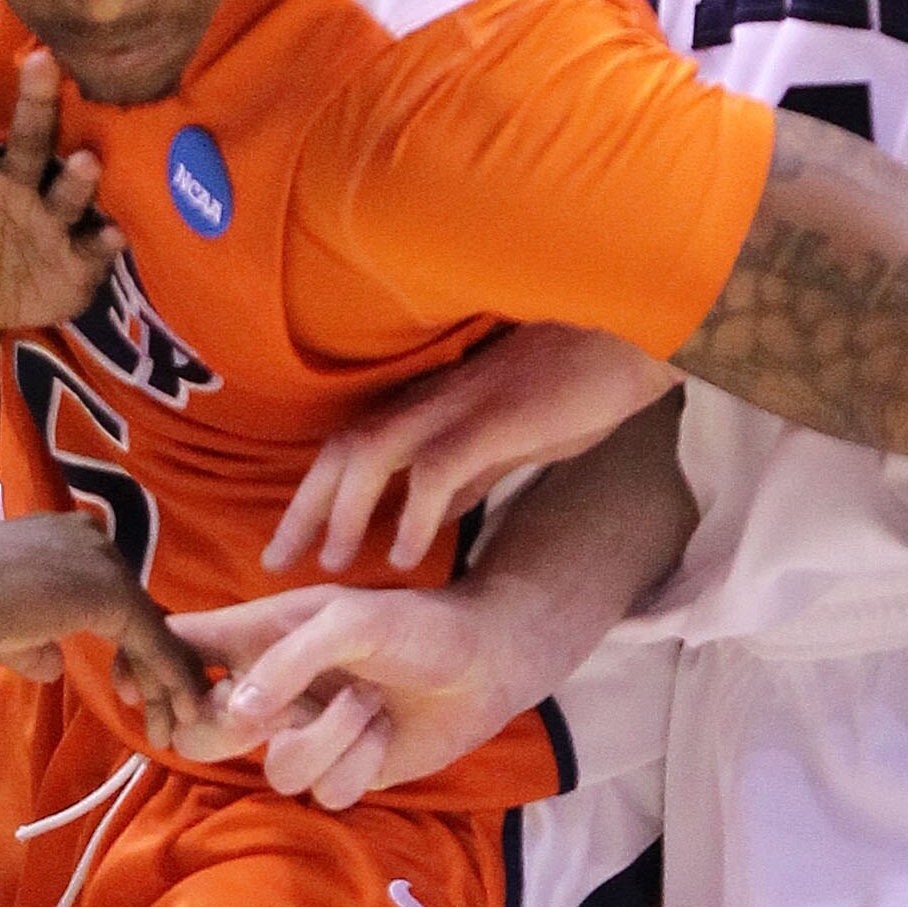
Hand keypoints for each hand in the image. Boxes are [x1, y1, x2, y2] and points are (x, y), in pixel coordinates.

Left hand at [0, 39, 120, 335]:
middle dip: (37, 103)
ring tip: (86, 161)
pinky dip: (104, 241)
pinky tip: (112, 234)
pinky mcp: (78, 260)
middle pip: (28, 139)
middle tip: (42, 59)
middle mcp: (16, 186)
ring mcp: (51, 220)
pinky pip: (95, 247)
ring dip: (78, 178)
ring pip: (67, 191)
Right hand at [0, 511, 205, 744]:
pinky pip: (154, 642)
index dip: (126, 644)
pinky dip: (169, 678)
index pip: (111, 594)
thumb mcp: (0, 631)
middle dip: (153, 665)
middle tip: (163, 713)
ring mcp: (103, 563)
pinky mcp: (112, 593)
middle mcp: (89, 539)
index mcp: (61, 539)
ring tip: (177, 724)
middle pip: (138, 609)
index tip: (127, 688)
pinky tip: (179, 710)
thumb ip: (34, 643)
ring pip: (151, 627)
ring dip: (167, 679)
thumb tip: (54, 664)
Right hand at [168, 573, 554, 805]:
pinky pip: (326, 793)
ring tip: (369, 703)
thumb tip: (236, 711)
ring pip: (275, 771)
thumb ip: (287, 660)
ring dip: (327, 739)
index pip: (177, 651)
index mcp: (256, 638)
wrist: (487, 662)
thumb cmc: (416, 623)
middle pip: (201, 735)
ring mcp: (305, 735)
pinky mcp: (344, 773)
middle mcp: (270, 691)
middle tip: (271, 711)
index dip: (146, 671)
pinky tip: (386, 733)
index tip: (141, 691)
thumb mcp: (347, 618)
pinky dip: (361, 764)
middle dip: (231, 730)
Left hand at [265, 326, 669, 574]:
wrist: (632, 341)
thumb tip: (432, 514)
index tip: (287, 547)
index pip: (350, 449)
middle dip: (304, 509)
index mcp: (431, 406)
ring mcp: (461, 406)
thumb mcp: (510, 439)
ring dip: (345, 512)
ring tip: (332, 566)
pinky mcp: (497, 418)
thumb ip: (468, 473)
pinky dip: (415, 514)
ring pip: (374, 454)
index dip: (312, 496)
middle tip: (275, 563)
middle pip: (343, 451)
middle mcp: (432, 401)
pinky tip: (405, 556)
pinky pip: (439, 468)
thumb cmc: (576, 386)